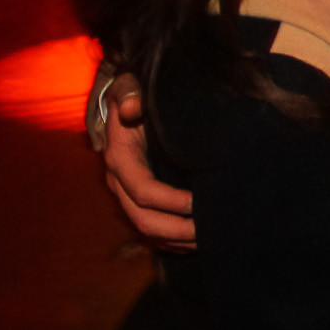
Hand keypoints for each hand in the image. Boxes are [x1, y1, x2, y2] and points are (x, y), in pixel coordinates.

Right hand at [95, 71, 197, 250]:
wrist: (126, 103)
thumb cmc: (137, 95)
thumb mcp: (132, 87)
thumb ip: (131, 93)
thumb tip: (130, 108)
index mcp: (120, 158)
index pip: (143, 190)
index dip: (171, 201)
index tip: (200, 202)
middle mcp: (119, 182)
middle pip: (144, 220)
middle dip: (178, 231)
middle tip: (210, 233)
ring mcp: (125, 196)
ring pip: (148, 232)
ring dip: (178, 242)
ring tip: (209, 241)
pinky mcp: (136, 203)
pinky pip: (151, 233)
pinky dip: (173, 242)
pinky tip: (197, 242)